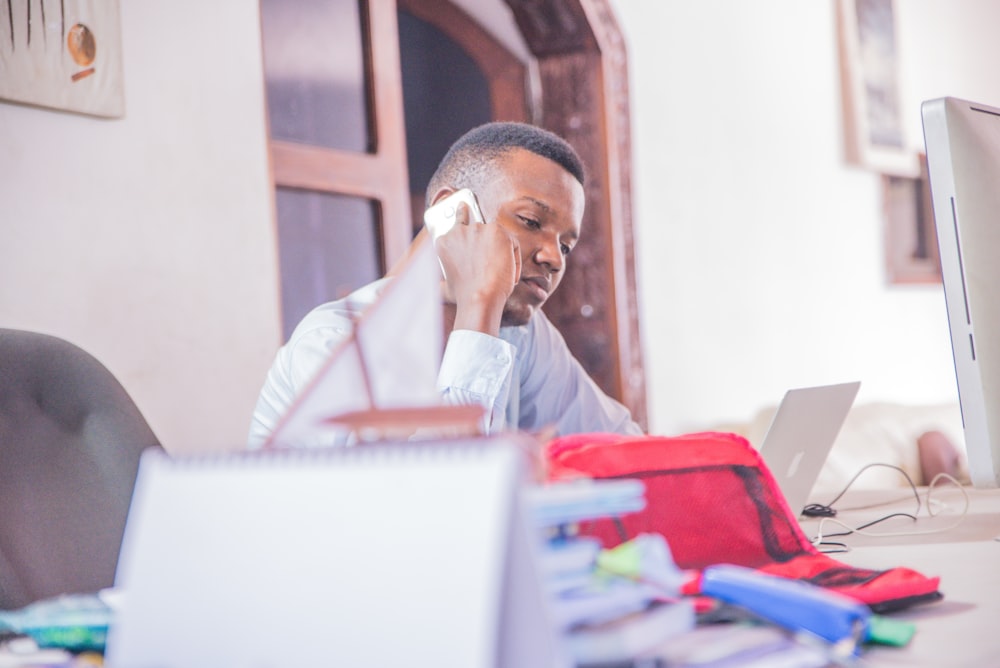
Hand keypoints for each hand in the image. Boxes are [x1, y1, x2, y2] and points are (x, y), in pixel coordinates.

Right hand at [434, 203, 520, 335]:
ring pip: (497, 238)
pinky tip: (509, 273)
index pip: (456, 221)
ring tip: (502, 275)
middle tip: (493, 255)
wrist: (479, 297)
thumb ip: (444, 281)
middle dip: (487, 241)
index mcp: (444, 241)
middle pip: (479, 227)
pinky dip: (513, 259)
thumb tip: (440, 287)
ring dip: (502, 254)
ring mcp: (478, 229)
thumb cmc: (464, 297)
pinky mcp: (496, 231)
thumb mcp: (446, 288)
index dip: (461, 214)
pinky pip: (511, 243)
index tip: (464, 207)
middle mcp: (459, 231)